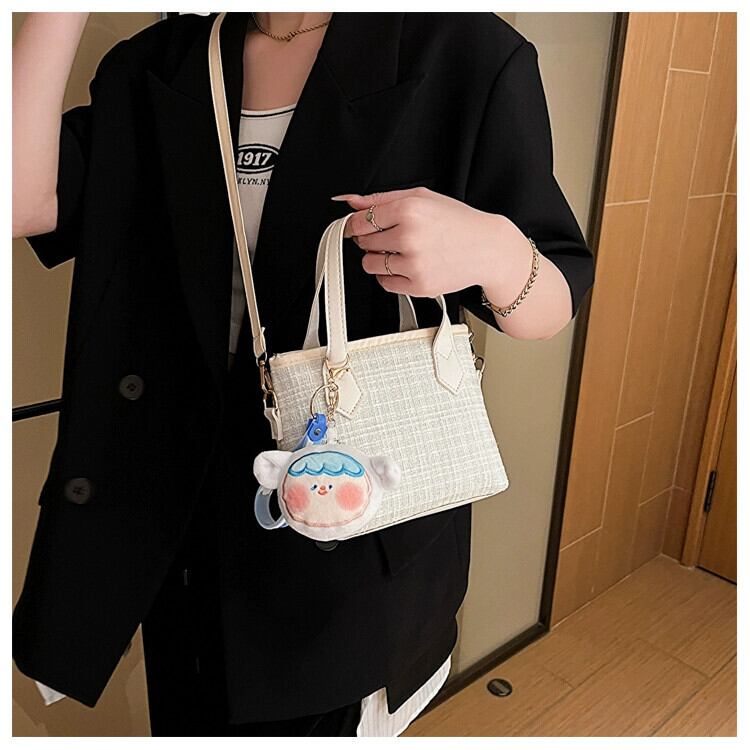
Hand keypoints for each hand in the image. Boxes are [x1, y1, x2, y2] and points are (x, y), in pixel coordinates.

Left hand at [332, 186, 509, 297]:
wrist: (488, 249)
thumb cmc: (457, 222)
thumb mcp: (421, 197)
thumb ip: (381, 199)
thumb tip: (350, 201)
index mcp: (409, 210)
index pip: (361, 221)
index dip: (357, 224)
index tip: (359, 227)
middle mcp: (409, 237)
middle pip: (364, 242)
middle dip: (372, 240)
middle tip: (393, 237)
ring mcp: (413, 264)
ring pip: (370, 265)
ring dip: (378, 259)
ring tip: (400, 252)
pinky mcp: (418, 286)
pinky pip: (384, 283)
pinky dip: (390, 276)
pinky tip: (407, 265)